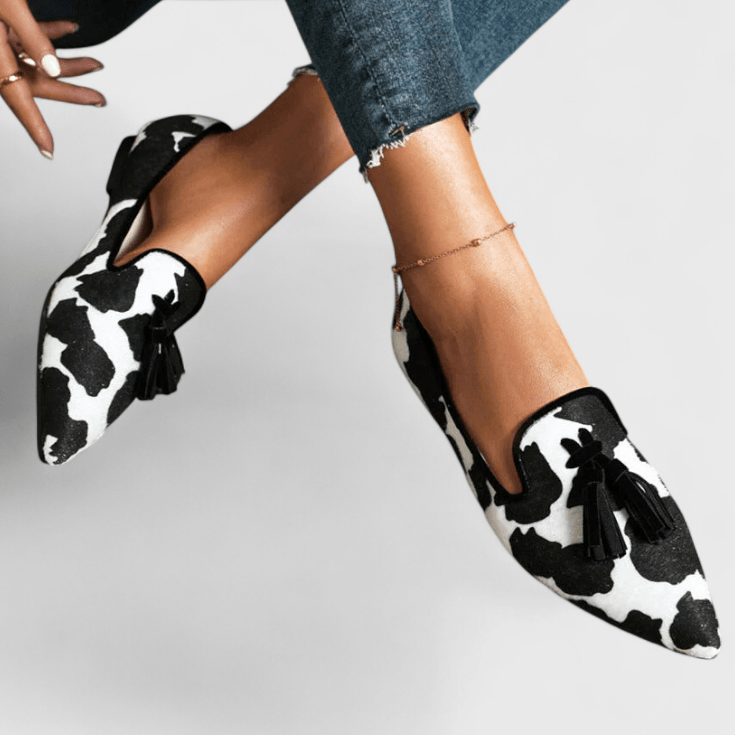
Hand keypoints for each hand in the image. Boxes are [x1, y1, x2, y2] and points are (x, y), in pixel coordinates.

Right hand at [0, 0, 105, 158]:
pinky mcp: (0, 24)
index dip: (35, 127)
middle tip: (100, 100)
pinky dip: (49, 33)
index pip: (19, 100)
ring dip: (67, 61)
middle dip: (72, 90)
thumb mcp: (8, 5)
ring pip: (37, 59)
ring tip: (97, 63)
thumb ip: (33, 36)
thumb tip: (55, 67)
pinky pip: (27, 34)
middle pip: (36, 82)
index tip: (48, 149)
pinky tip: (71, 29)